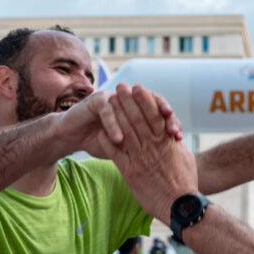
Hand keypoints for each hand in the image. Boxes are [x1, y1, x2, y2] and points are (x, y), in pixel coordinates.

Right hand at [58, 90, 182, 158]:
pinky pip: (108, 111)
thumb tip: (173, 156)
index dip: (171, 122)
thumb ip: (146, 146)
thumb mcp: (128, 145)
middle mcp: (128, 99)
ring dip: (140, 121)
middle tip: (172, 134)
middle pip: (151, 104)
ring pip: (132, 105)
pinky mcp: (96, 100)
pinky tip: (120, 139)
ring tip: (148, 139)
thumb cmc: (103, 141)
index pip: (160, 111)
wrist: (74, 136)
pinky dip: (114, 125)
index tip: (179, 137)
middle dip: (163, 120)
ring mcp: (113, 98)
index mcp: (138, 107)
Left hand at [97, 83, 198, 221]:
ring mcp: (140, 160)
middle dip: (127, 101)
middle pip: (137, 119)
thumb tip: (171, 134)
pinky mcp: (131, 174)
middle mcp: (152, 147)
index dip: (144, 99)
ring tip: (108, 102)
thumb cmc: (186, 182)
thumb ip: (175, 144)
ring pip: (125, 132)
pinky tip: (101, 131)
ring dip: (115, 115)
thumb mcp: (185, 157)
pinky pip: (116, 154)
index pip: (154, 115)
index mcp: (166, 142)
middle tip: (120, 87)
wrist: (180, 205)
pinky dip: (108, 142)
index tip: (137, 88)